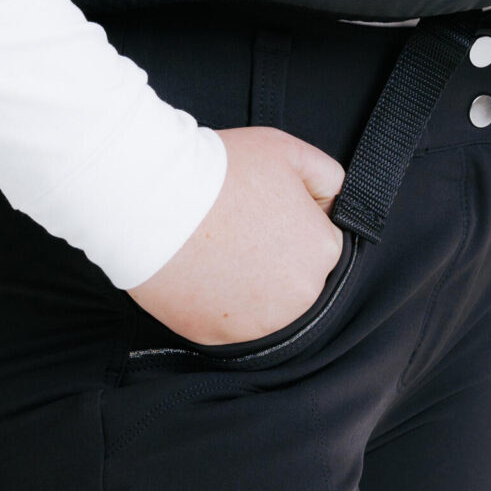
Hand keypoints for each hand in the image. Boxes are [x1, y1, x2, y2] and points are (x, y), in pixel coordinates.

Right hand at [127, 127, 345, 346]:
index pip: (321, 243)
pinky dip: (218, 303)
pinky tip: (202, 272)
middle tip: (239, 228)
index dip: (292, 221)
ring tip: (218, 249)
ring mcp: (259, 324)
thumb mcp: (288, 151)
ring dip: (249, 285)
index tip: (264, 209)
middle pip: (295, 278)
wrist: (152, 197)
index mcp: (322, 251)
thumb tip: (338, 202)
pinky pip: (229, 324)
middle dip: (274, 256)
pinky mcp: (220, 339)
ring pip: (265, 306)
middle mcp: (299, 297)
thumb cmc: (220, 169)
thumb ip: (328, 177)